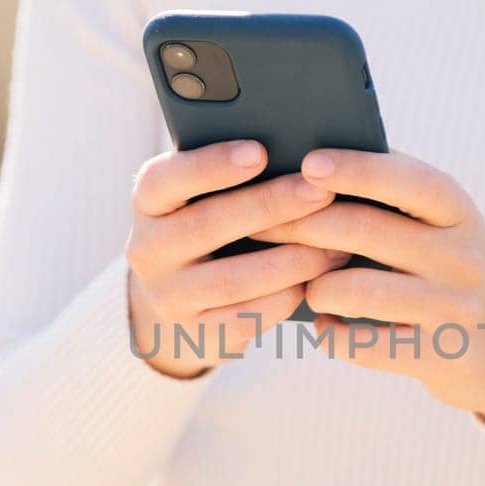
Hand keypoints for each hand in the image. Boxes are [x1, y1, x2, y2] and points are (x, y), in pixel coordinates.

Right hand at [126, 140, 350, 378]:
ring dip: (290, 261)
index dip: (211, 166)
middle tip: (320, 192)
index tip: (259, 152)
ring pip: (232, 279)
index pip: (167, 179)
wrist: (182, 300)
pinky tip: (318, 282)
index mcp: (149, 201)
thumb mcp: (204, 195)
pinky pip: (247, 318)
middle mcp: (148, 249)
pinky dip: (286, 298)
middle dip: (270, 207)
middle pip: (207, 226)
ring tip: (336, 245)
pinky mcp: (198, 333)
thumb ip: (235, 174)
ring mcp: (170, 296)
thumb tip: (300, 153)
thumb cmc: (211, 224)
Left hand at [248, 147, 484, 425]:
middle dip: (304, 225)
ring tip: (305, 286)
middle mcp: (460, 254)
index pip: (405, 179)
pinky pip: (366, 344)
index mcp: (456, 210)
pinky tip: (325, 326)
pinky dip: (333, 335)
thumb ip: (392, 201)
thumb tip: (307, 173)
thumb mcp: (442, 227)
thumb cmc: (450, 270)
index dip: (355, 169)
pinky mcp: (440, 355)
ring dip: (316, 286)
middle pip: (367, 230)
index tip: (307, 163)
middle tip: (259, 225)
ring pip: (360, 290)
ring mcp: (452, 307)